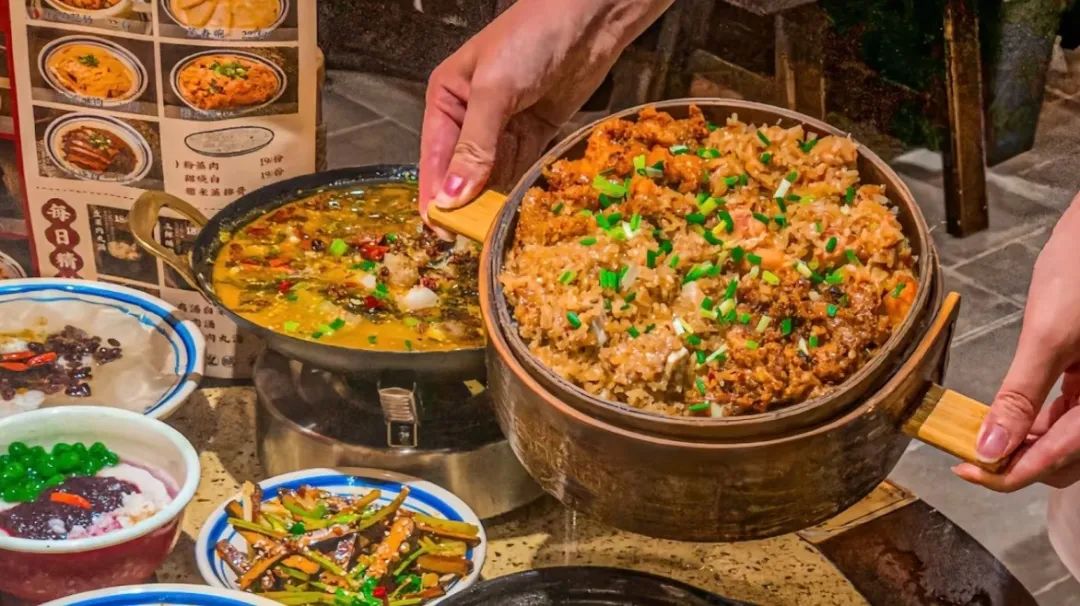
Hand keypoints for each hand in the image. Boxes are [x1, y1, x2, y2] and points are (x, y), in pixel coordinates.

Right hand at [418, 0, 673, 235]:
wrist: (589, 18)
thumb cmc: (531, 38)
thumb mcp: (494, 90)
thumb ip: (474, 146)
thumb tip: (451, 197)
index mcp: (447, 101)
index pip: (434, 159)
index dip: (436, 197)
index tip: (442, 233)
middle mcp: (470, 117)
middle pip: (463, 172)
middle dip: (467, 204)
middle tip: (474, 241)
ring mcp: (504, 127)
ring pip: (493, 175)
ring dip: (494, 201)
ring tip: (496, 234)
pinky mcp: (536, 133)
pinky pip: (522, 168)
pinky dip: (520, 189)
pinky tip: (518, 212)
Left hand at [954, 193, 1079, 490]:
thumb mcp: (1049, 333)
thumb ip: (1021, 395)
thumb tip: (991, 447)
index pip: (1061, 459)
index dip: (1012, 474)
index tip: (968, 471)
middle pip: (1071, 457)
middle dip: (1021, 463)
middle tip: (970, 457)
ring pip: (1071, 438)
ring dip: (1028, 444)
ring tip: (981, 439)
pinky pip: (1074, 412)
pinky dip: (1041, 421)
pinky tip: (1009, 418)